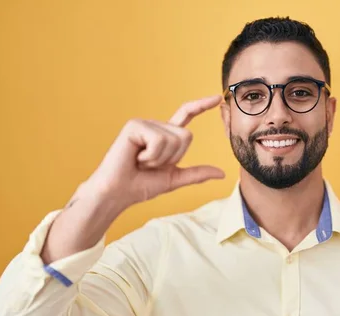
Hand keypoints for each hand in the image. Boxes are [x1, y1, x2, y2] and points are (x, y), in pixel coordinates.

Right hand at [80, 95, 225, 211]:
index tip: (217, 98)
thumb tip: (221, 173)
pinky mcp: (134, 125)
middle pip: (186, 136)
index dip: (202, 106)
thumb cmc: (141, 185)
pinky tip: (135, 158)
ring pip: (174, 139)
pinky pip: (159, 141)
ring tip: (141, 162)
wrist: (118, 193)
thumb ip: (197, 174)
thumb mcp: (174, 179)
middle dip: (173, 158)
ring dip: (160, 159)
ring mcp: (144, 124)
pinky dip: (150, 156)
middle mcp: (155, 126)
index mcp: (165, 136)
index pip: (186, 115)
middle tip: (150, 165)